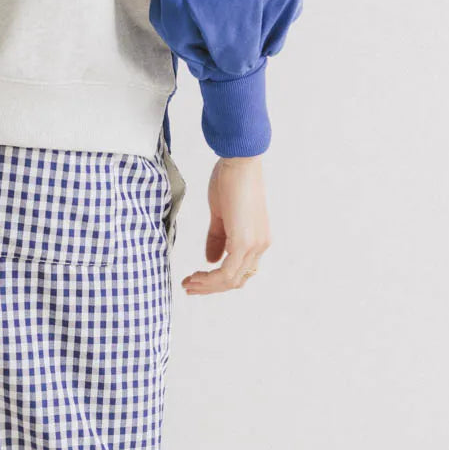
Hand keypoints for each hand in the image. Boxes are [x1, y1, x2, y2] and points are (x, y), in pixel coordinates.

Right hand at [181, 154, 270, 295]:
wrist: (239, 161)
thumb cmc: (231, 180)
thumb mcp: (221, 215)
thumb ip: (218, 239)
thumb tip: (210, 260)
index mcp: (257, 239)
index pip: (239, 271)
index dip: (217, 281)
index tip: (195, 280)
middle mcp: (260, 246)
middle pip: (235, 280)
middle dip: (210, 287)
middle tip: (188, 287)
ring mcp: (255, 245)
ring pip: (231, 280)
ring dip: (207, 286)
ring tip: (188, 284)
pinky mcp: (245, 242)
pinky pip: (227, 272)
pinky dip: (210, 279)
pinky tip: (195, 276)